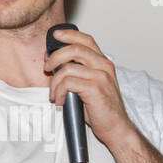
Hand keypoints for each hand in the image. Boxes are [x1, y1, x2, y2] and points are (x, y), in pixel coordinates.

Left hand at [44, 29, 135, 147]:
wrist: (116, 127)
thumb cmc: (101, 109)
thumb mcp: (90, 84)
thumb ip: (78, 72)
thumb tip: (55, 64)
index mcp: (103, 63)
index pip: (86, 40)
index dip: (69, 35)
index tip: (54, 35)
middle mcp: (103, 66)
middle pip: (74, 49)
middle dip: (55, 57)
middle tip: (46, 68)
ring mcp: (100, 77)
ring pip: (67, 68)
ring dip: (54, 82)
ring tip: (54, 94)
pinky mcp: (94, 89)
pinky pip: (68, 83)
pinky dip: (59, 92)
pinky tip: (60, 101)